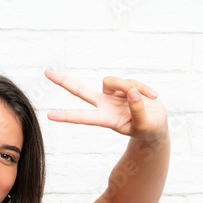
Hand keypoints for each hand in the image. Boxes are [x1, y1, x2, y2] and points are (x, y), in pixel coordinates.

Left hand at [44, 68, 167, 141]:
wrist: (156, 125)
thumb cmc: (148, 129)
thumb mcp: (144, 125)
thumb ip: (138, 109)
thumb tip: (132, 91)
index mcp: (106, 119)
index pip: (83, 117)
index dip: (67, 116)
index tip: (49, 115)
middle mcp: (104, 105)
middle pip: (80, 91)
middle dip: (64, 81)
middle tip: (46, 72)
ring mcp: (113, 95)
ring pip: (115, 81)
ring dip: (132, 86)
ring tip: (149, 98)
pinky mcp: (124, 87)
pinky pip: (131, 81)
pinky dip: (143, 87)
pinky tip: (152, 96)